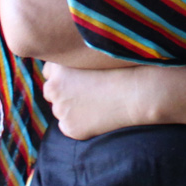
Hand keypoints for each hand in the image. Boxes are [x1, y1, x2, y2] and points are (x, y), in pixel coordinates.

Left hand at [41, 61, 162, 138]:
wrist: (136, 94)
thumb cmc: (121, 70)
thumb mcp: (92, 58)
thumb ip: (74, 62)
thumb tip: (60, 72)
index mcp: (58, 67)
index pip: (49, 71)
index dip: (65, 74)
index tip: (79, 76)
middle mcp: (54, 88)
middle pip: (50, 91)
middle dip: (63, 92)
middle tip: (86, 91)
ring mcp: (60, 110)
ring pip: (60, 109)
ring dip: (71, 107)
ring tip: (96, 102)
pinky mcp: (69, 128)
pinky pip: (68, 125)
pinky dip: (78, 123)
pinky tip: (96, 116)